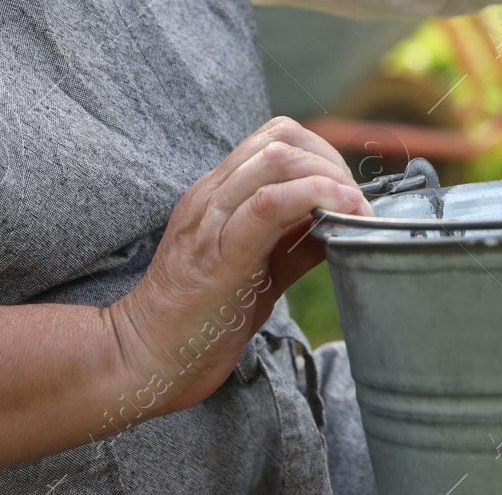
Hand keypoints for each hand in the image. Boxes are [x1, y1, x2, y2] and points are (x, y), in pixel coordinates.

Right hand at [102, 117, 370, 420]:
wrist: (143, 362)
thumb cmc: (199, 320)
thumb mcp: (260, 270)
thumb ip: (296, 242)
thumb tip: (343, 223)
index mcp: (218, 195)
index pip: (275, 138)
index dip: (323, 154)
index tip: (350, 192)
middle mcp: (212, 196)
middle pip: (281, 138)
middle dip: (332, 163)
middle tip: (358, 204)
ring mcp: (211, 221)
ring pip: (276, 159)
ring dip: (329, 177)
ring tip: (355, 211)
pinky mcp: (218, 254)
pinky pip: (268, 204)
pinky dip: (314, 198)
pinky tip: (339, 215)